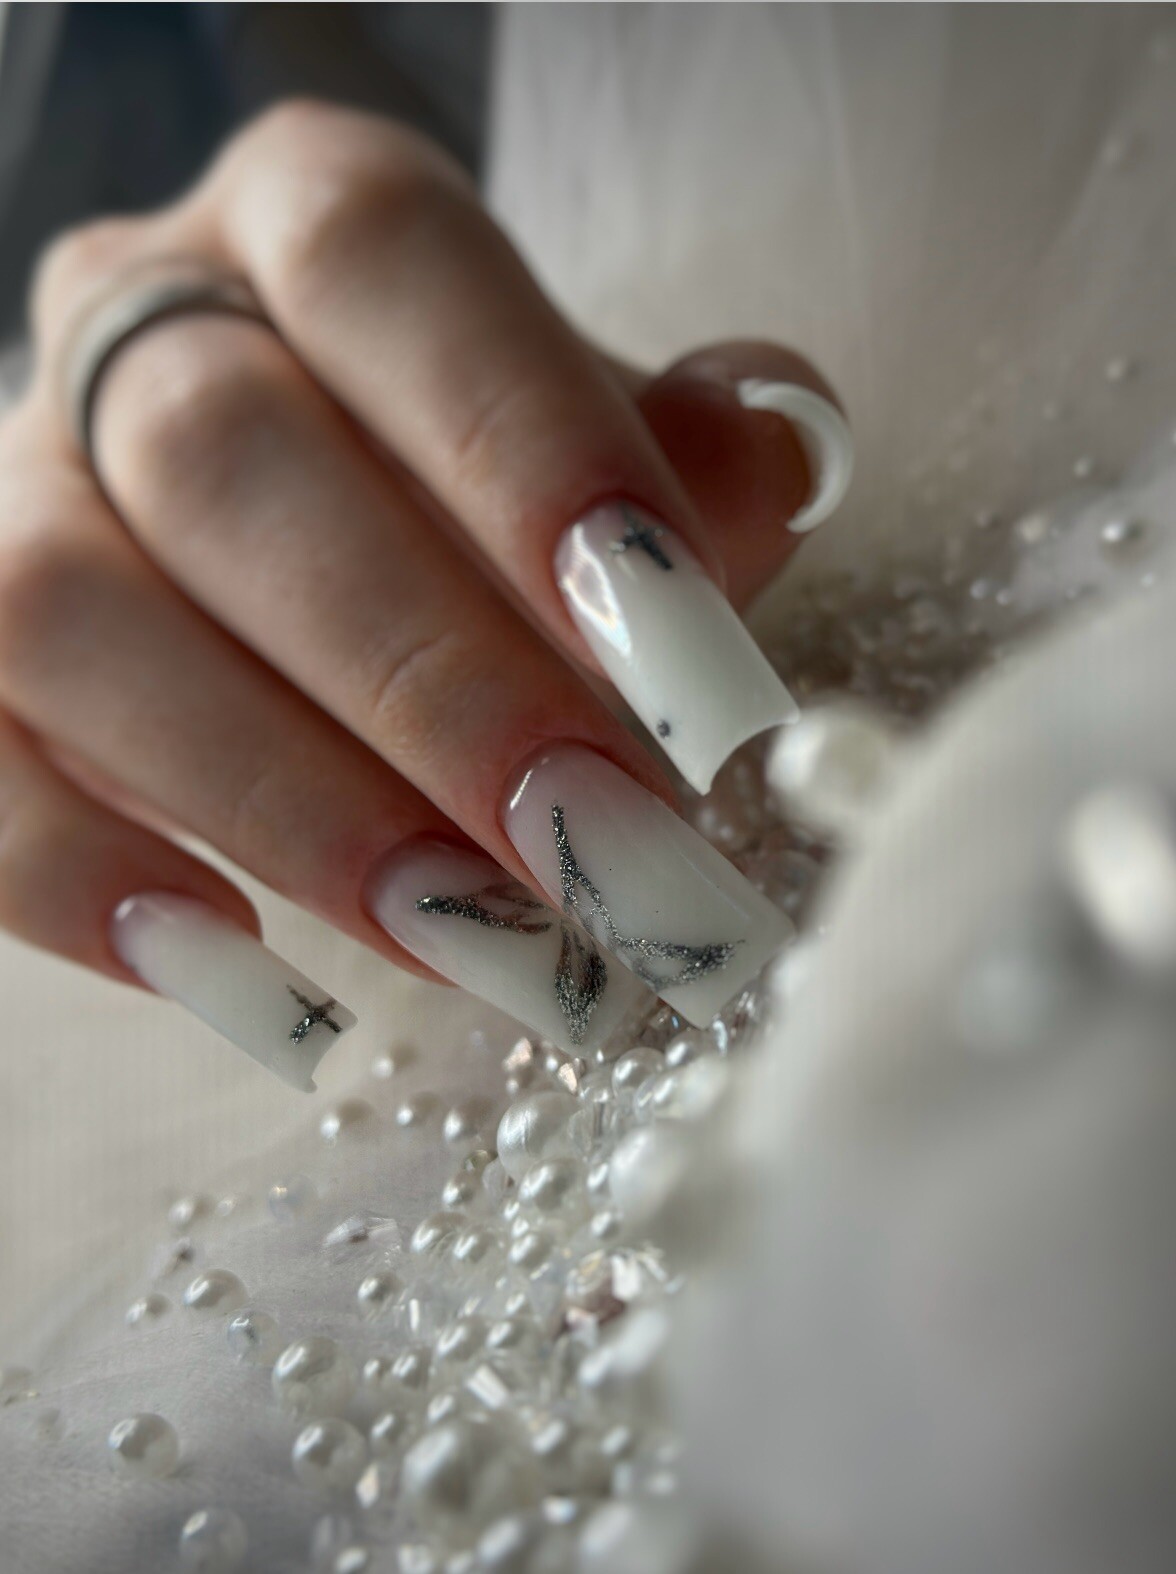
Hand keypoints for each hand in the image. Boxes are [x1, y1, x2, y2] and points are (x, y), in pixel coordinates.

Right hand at [0, 100, 849, 1085]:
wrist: (312, 544)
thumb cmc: (482, 499)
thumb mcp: (602, 452)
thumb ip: (690, 462)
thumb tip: (763, 480)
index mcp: (307, 226)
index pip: (384, 260)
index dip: (518, 435)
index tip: (666, 637)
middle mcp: (138, 324)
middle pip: (224, 455)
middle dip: (423, 675)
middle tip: (587, 839)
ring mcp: (16, 485)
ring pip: (63, 612)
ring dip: (279, 800)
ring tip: (458, 936)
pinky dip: (87, 878)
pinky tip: (247, 975)